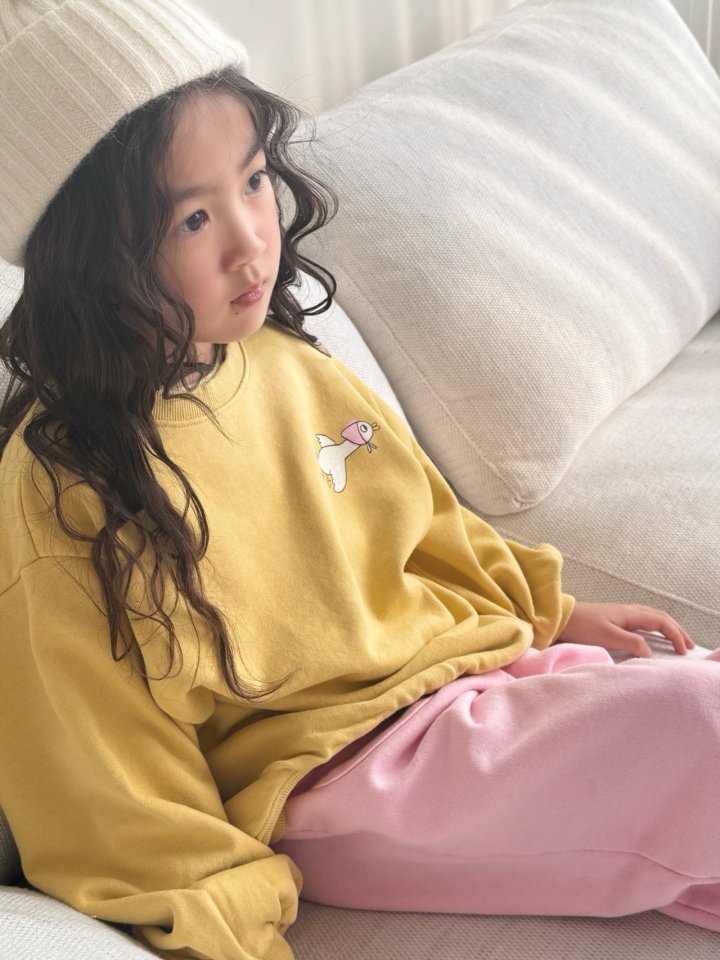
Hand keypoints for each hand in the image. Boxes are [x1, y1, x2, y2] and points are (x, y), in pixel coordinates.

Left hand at [556, 601, 694, 657]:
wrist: (561, 618)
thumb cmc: (582, 626)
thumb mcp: (607, 636)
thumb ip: (631, 642)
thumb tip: (650, 652)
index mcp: (630, 614)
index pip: (661, 622)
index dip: (675, 635)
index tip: (684, 651)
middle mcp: (630, 611)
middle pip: (661, 617)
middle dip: (677, 630)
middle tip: (689, 646)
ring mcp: (623, 613)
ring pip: (653, 617)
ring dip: (668, 628)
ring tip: (677, 640)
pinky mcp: (616, 618)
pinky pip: (644, 620)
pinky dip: (656, 626)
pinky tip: (654, 634)